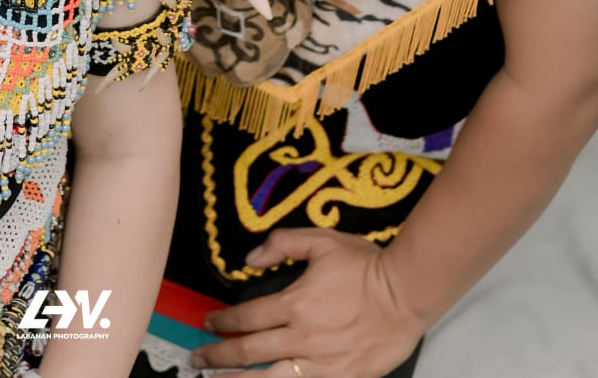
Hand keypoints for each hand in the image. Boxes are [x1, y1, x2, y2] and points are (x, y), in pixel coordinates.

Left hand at [189, 229, 425, 377]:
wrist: (406, 293)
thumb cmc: (365, 266)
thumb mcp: (321, 240)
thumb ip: (282, 244)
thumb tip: (251, 257)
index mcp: (295, 303)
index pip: (247, 317)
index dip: (223, 321)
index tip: (208, 323)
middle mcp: (303, 338)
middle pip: (250, 352)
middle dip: (219, 356)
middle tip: (198, 359)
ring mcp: (322, 363)